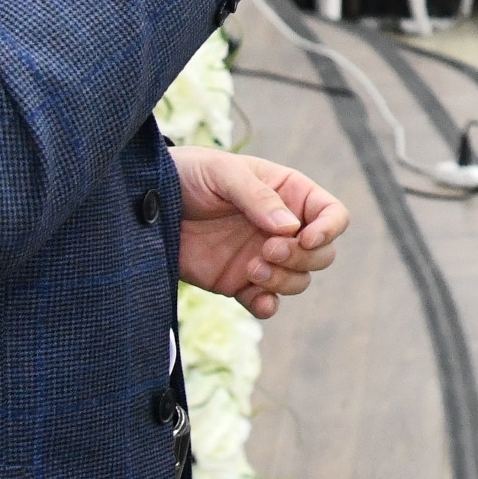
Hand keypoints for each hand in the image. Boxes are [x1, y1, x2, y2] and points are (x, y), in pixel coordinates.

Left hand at [172, 148, 347, 317]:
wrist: (146, 203)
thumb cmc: (188, 175)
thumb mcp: (223, 173)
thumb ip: (257, 196)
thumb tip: (290, 227)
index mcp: (289, 195)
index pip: (332, 214)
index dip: (329, 229)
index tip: (305, 238)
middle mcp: (282, 230)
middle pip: (322, 254)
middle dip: (302, 257)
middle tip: (267, 249)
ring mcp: (263, 258)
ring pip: (299, 281)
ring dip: (283, 280)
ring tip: (251, 268)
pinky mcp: (239, 283)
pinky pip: (267, 303)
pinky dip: (268, 306)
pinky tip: (258, 300)